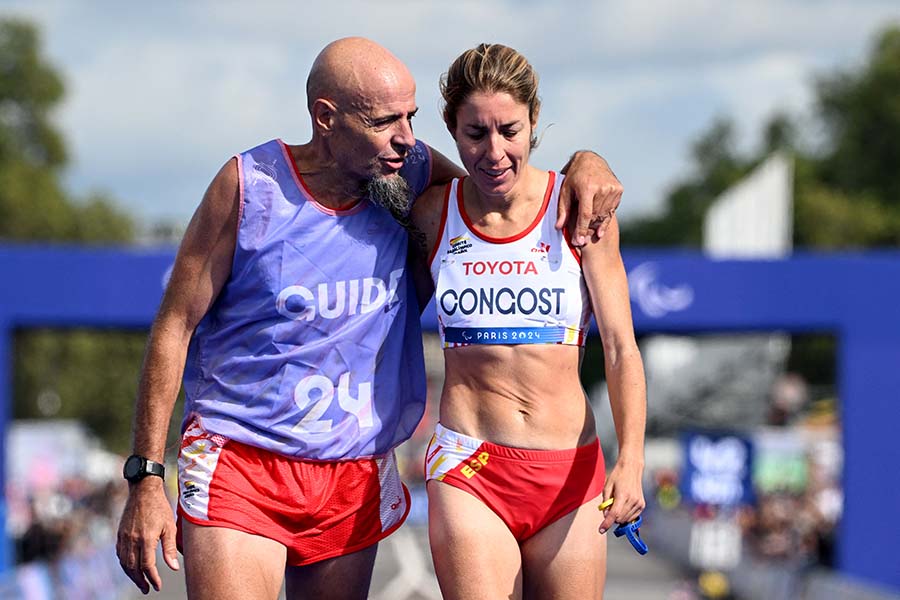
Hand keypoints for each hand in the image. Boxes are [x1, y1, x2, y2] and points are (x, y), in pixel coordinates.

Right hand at [116, 478, 179, 593]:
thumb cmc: (160, 507)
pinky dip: (125, 564)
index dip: (152, 578)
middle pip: (133, 568)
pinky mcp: (120, 534)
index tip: (157, 586)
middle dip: (140, 581)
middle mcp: (132, 540)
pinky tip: (131, 568)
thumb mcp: (170, 526)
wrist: (143, 491)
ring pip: (124, 563)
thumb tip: (173, 568)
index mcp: (146, 538)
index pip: (147, 566)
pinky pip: (120, 554)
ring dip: (131, 575)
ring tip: (140, 582)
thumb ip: (169, 548)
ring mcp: (124, 537)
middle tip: (147, 589)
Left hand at [557, 151, 622, 245]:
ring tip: (588, 230)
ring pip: (604, 215)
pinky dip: (604, 217)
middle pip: (595, 216)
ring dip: (595, 224)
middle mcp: (602, 187)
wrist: (590, 160)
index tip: (578, 241)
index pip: (585, 214)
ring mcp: (613, 188)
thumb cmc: (574, 177)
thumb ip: (563, 209)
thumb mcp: (565, 191)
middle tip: (581, 240)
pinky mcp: (619, 189)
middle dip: (587, 229)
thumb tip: (558, 227)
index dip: (582, 229)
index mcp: (587, 187)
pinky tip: (598, 226)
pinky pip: (611, 210)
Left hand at [599, 460, 644, 534]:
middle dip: (612, 517)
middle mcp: (633, 500)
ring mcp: (639, 503)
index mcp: (623, 495)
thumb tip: (606, 516)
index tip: (601, 530)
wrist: (631, 468)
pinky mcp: (642, 505)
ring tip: (618, 503)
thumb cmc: (617, 476)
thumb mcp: (607, 487)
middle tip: (610, 506)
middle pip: (619, 519)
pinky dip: (625, 515)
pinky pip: (632, 517)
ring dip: (619, 516)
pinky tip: (624, 506)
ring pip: (625, 520)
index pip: (614, 514)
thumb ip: (605, 502)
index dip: (606, 523)